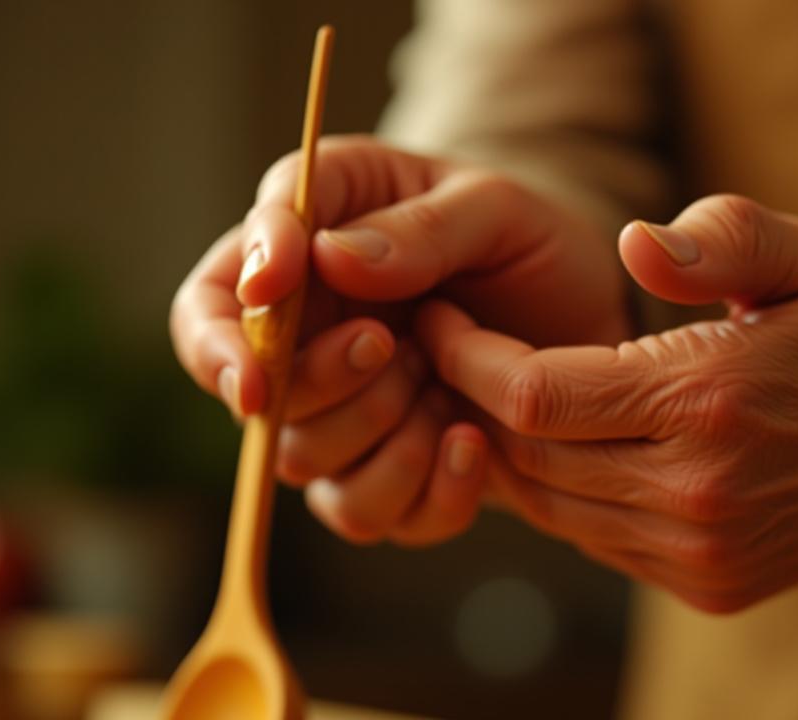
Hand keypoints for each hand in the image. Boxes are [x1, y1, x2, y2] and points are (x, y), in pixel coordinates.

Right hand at [169, 135, 627, 544]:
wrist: (587, 308)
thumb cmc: (526, 239)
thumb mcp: (492, 206)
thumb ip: (417, 227)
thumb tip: (326, 258)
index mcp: (306, 254)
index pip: (210, 303)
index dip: (218, 332)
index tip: (265, 325)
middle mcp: (310, 342)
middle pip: (253, 399)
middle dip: (317, 380)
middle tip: (390, 343)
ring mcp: (348, 417)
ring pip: (305, 465)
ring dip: (376, 432)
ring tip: (445, 385)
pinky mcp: (395, 475)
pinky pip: (376, 517)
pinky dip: (424, 491)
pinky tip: (472, 443)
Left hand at [417, 194, 797, 611]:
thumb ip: (721, 237)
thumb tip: (630, 245)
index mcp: (709, 403)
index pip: (533, 394)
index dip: (465, 355)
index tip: (438, 317)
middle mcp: (699, 495)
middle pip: (527, 456)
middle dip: (473, 400)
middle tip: (453, 348)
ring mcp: (703, 554)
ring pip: (551, 507)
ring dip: (513, 451)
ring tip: (503, 390)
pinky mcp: (709, 587)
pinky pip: (594, 539)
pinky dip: (566, 492)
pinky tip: (574, 442)